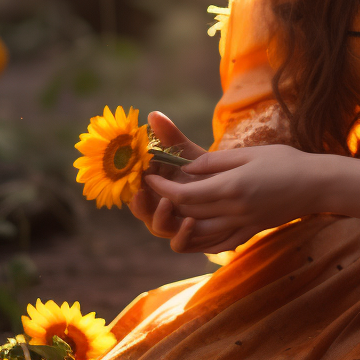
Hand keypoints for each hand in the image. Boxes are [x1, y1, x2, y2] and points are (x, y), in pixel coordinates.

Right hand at [128, 112, 207, 243]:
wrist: (228, 185)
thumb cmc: (201, 168)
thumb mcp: (186, 152)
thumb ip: (169, 136)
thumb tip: (153, 114)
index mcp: (153, 189)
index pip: (133, 192)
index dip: (131, 188)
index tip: (134, 179)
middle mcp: (159, 209)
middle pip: (142, 213)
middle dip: (141, 205)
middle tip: (144, 193)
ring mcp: (173, 224)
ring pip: (159, 229)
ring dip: (160, 218)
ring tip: (170, 203)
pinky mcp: (190, 238)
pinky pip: (180, 245)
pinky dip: (182, 236)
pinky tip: (191, 223)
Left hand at [137, 140, 325, 254]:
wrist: (317, 184)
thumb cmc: (285, 162)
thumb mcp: (249, 153)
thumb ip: (215, 161)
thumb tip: (187, 167)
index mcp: (232, 187)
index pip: (185, 194)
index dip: (163, 187)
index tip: (150, 177)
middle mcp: (235, 211)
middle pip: (188, 213)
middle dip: (166, 202)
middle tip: (152, 190)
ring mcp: (243, 225)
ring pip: (200, 232)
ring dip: (180, 222)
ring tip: (169, 208)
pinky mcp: (251, 231)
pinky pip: (220, 243)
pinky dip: (202, 241)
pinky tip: (194, 232)